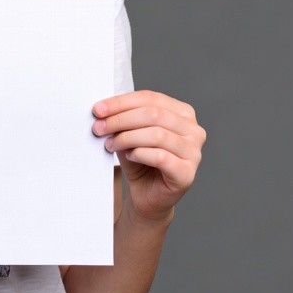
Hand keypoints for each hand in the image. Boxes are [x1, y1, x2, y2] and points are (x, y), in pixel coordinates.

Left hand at [92, 90, 205, 221]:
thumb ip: (122, 117)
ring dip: (127, 137)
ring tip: (111, 144)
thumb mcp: (129, 132)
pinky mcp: (187, 173)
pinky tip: (129, 156)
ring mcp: (194, 152)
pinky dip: (139, 153)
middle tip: (99, 127)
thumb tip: (102, 109)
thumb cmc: (139, 159)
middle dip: (120, 119)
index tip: (98, 109)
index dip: (121, 102)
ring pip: (157, 134)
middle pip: (153, 114)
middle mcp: (194, 130)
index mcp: (182, 113)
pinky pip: (160, 157)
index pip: (150, 98)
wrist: (146, 194)